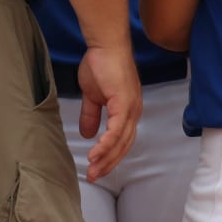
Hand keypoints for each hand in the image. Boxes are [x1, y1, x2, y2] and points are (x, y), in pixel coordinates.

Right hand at [74, 43, 141, 182]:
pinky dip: (106, 144)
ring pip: (120, 141)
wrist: (105, 45)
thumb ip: (91, 115)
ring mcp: (131, 108)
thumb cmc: (100, 64)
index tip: (96, 168)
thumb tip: (87, 134)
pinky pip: (116, 130)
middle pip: (124, 146)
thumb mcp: (92, 96)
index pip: (122, 140)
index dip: (110, 156)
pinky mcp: (124, 103)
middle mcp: (134, 112)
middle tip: (94, 176)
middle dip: (108, 163)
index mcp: (128, 110)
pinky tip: (95, 153)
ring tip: (93, 169)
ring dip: (106, 157)